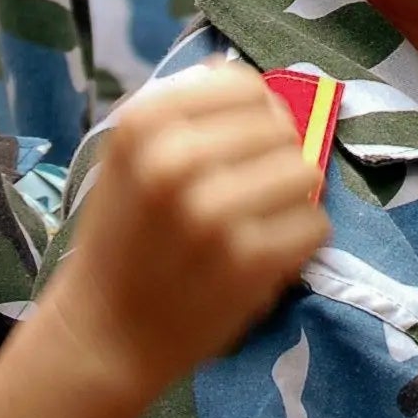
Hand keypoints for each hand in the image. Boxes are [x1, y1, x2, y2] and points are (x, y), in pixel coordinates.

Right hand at [42, 62, 326, 407]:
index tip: (241, 143)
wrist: (104, 335)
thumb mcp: (131, 156)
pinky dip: (298, 240)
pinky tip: (264, 254)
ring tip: (256, 222)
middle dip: (274, 157)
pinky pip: (314, 224)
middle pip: (281, 127)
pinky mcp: (249, 260)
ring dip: (291, 199)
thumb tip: (253, 83)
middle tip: (247, 193)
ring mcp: (215, 212)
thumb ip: (186, 110)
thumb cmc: (124, 237)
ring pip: (306, 172)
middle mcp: (176, 159)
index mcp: (145, 123)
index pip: (243, 85)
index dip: (254, 112)